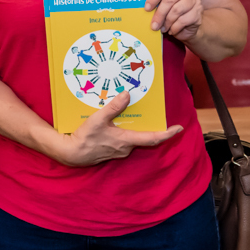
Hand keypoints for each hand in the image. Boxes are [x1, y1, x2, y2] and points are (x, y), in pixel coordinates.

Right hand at [53, 91, 182, 166]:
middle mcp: (126, 148)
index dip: (167, 133)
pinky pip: (124, 140)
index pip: (153, 138)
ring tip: (131, 115)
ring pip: (133, 138)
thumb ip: (113, 107)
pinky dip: (125, 132)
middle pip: (144, 137)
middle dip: (150, 126)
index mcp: (126, 140)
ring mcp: (119, 151)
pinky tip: (116, 124)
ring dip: (135, 129)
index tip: (179, 128)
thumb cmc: (85, 138)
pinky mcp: (112, 151)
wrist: (71, 154)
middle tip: (152, 114)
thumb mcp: (97, 119)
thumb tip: (127, 95)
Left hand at [145, 0, 203, 41]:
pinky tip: (171, 29)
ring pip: (176, 10)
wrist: (188, 22)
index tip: (147, 8)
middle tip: (153, 24)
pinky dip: (175, 27)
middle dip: (159, 13)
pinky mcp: (198, 12)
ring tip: (161, 28)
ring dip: (166, 22)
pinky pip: (183, 20)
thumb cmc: (170, 6)